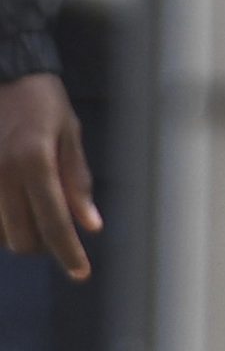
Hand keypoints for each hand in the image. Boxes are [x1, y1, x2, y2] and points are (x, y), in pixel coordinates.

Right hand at [0, 74, 96, 279]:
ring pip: (0, 235)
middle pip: (23, 237)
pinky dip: (2, 223)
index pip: (54, 221)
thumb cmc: (43, 103)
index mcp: (34, 162)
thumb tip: (90, 225)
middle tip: (60, 231)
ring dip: (22, 234)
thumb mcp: (70, 134)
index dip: (68, 252)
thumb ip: (78, 182)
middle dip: (45, 244)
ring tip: (37, 212)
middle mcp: (1, 176)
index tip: (81, 273)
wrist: (4, 77)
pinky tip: (15, 208)